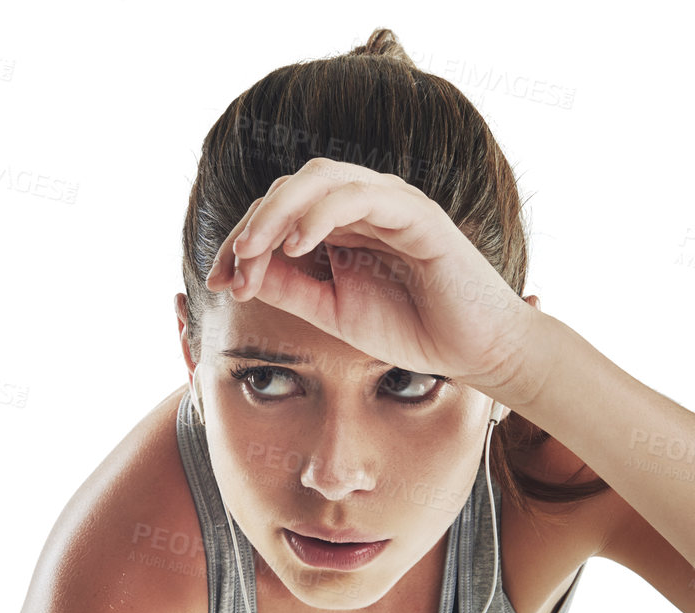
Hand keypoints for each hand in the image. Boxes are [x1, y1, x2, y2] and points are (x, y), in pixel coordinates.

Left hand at [205, 157, 540, 399]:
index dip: (242, 243)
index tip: (218, 282)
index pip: (280, 215)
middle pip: (290, 188)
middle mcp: (363, 206)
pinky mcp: (416, 212)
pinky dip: (319, 214)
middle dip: (251, 226)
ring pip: (319, 178)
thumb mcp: (334, 314)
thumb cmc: (414, 330)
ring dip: (275, 212)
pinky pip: (358, 195)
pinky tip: (297, 246)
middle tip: (228, 268)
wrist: (476, 351)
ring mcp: (390, 202)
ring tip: (250, 251)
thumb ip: (292, 290)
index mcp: (343, 227)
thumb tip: (241, 273)